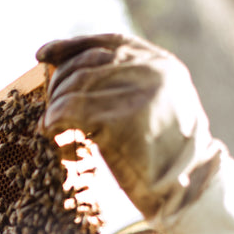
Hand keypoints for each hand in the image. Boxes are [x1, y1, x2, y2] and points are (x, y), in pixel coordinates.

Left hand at [36, 33, 223, 218]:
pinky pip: (72, 108)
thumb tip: (76, 76)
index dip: (71, 46)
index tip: (42, 55)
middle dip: (59, 82)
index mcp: (163, 65)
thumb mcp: (158, 109)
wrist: (191, 191)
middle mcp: (154, 71)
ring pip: (77, 82)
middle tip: (49, 107)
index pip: (109, 42)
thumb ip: (129, 87)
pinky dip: (53, 118)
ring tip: (49, 124)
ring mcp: (140, 92)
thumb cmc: (166, 158)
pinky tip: (50, 131)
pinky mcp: (123, 118)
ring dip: (55, 104)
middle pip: (89, 61)